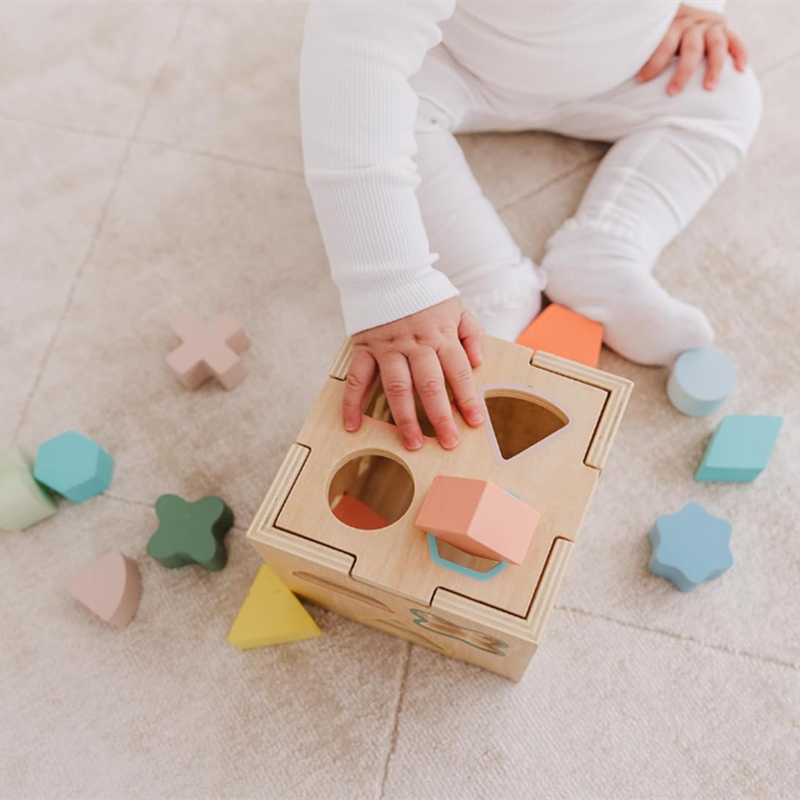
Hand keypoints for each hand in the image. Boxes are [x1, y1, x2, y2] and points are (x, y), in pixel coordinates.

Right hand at [343, 297, 484, 450]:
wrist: (387, 269)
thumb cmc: (424, 293)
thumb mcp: (456, 306)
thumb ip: (471, 333)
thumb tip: (478, 361)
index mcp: (440, 335)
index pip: (458, 372)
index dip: (468, 398)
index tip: (475, 422)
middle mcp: (415, 344)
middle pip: (430, 385)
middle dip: (440, 416)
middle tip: (448, 442)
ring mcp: (388, 347)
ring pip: (397, 388)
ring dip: (404, 418)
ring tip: (413, 443)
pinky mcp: (365, 347)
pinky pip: (357, 378)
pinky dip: (352, 403)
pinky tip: (353, 425)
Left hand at [637, 4, 747, 94]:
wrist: (687, 8)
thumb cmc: (664, 31)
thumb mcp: (654, 32)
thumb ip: (645, 46)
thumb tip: (615, 67)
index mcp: (674, 24)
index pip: (664, 44)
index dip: (653, 63)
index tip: (641, 81)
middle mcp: (695, 23)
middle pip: (691, 48)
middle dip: (682, 72)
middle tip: (672, 93)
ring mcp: (712, 26)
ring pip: (717, 46)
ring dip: (714, 68)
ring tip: (709, 88)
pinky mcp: (726, 30)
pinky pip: (736, 41)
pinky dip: (740, 54)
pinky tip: (741, 70)